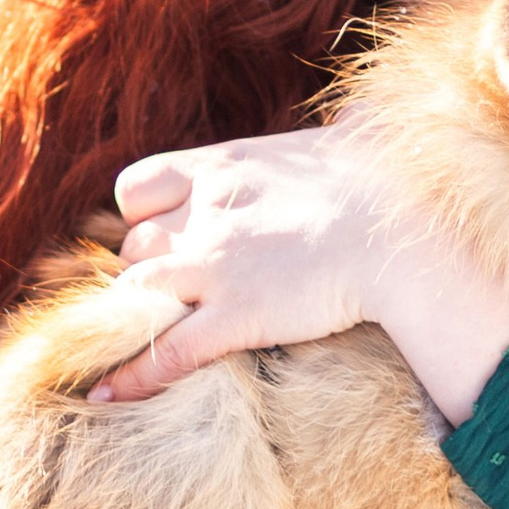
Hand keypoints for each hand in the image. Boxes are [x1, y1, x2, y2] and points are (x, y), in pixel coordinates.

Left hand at [92, 125, 508, 422]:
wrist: (404, 230)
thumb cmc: (388, 185)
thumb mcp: (347, 141)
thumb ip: (336, 131)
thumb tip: (360, 116)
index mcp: (220, 167)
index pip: (135, 189)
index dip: (140, 217)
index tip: (161, 234)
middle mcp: (204, 214)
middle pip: (133, 248)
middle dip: (145, 273)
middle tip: (173, 296)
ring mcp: (213, 267)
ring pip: (134, 295)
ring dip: (136, 318)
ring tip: (139, 339)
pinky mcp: (234, 317)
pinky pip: (162, 351)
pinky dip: (131, 375)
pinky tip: (105, 393)